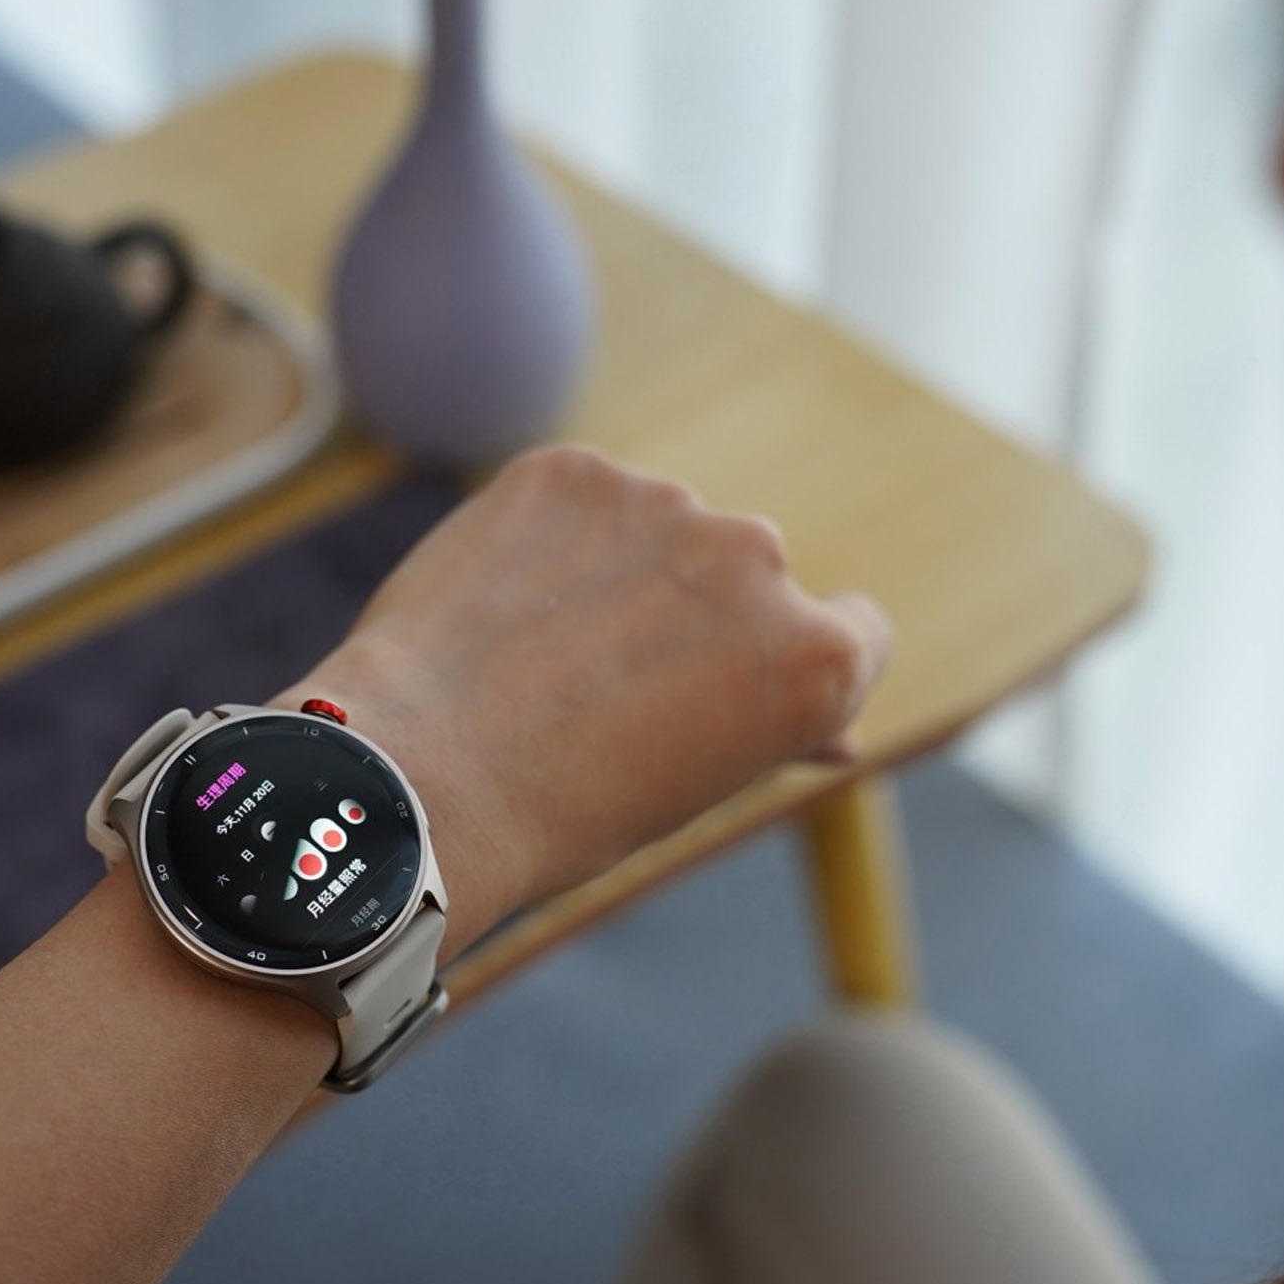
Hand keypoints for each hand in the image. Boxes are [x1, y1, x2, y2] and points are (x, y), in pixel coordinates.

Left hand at [278, 446, 891, 951]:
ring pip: (662, 530)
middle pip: (750, 575)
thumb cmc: (570, 812)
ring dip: (625, 571)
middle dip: (698, 615)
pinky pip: (584, 500)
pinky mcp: (573, 471)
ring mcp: (666, 502)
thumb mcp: (700, 785)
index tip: (742, 682)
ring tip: (544, 654)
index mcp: (819, 656)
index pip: (859, 628)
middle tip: (614, 685)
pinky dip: (555, 540)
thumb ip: (776, 728)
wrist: (424, 777)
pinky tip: (506, 606)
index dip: (796, 661)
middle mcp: (762, 561)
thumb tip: (835, 728)